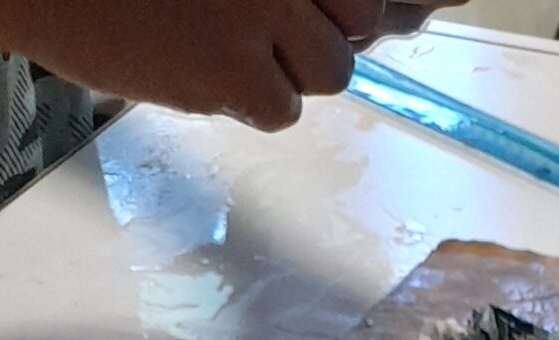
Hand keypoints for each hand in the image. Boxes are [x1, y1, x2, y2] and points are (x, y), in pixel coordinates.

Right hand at [0, 1, 457, 130]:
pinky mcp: (232, 70)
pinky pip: (281, 111)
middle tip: (269, 35)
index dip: (355, 6)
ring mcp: (261, 15)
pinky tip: (201, 70)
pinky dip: (251, 103)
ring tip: (223, 48)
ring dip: (288, 72)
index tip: (339, 11)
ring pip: (326, 74)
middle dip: (321, 37)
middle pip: (357, 25)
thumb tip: (348, 14)